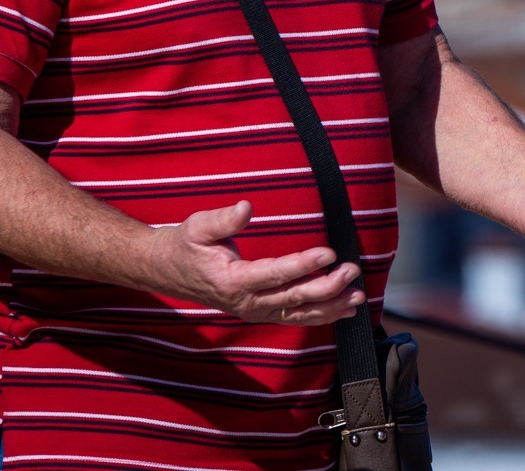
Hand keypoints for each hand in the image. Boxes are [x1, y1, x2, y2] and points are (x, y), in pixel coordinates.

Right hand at [144, 200, 363, 325]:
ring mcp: (253, 311)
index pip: (274, 274)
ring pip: (298, 314)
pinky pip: (293, 317)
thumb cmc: (184, 244)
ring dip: (330, 307)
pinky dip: (320, 316)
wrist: (166, 270)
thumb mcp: (197, 226)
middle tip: (352, 270)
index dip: (303, 264)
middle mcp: (245, 302)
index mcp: (232, 280)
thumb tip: (246, 207)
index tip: (329, 252)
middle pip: (293, 298)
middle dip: (326, 286)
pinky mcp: (259, 312)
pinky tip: (343, 310)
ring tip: (358, 297)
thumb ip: (223, 219)